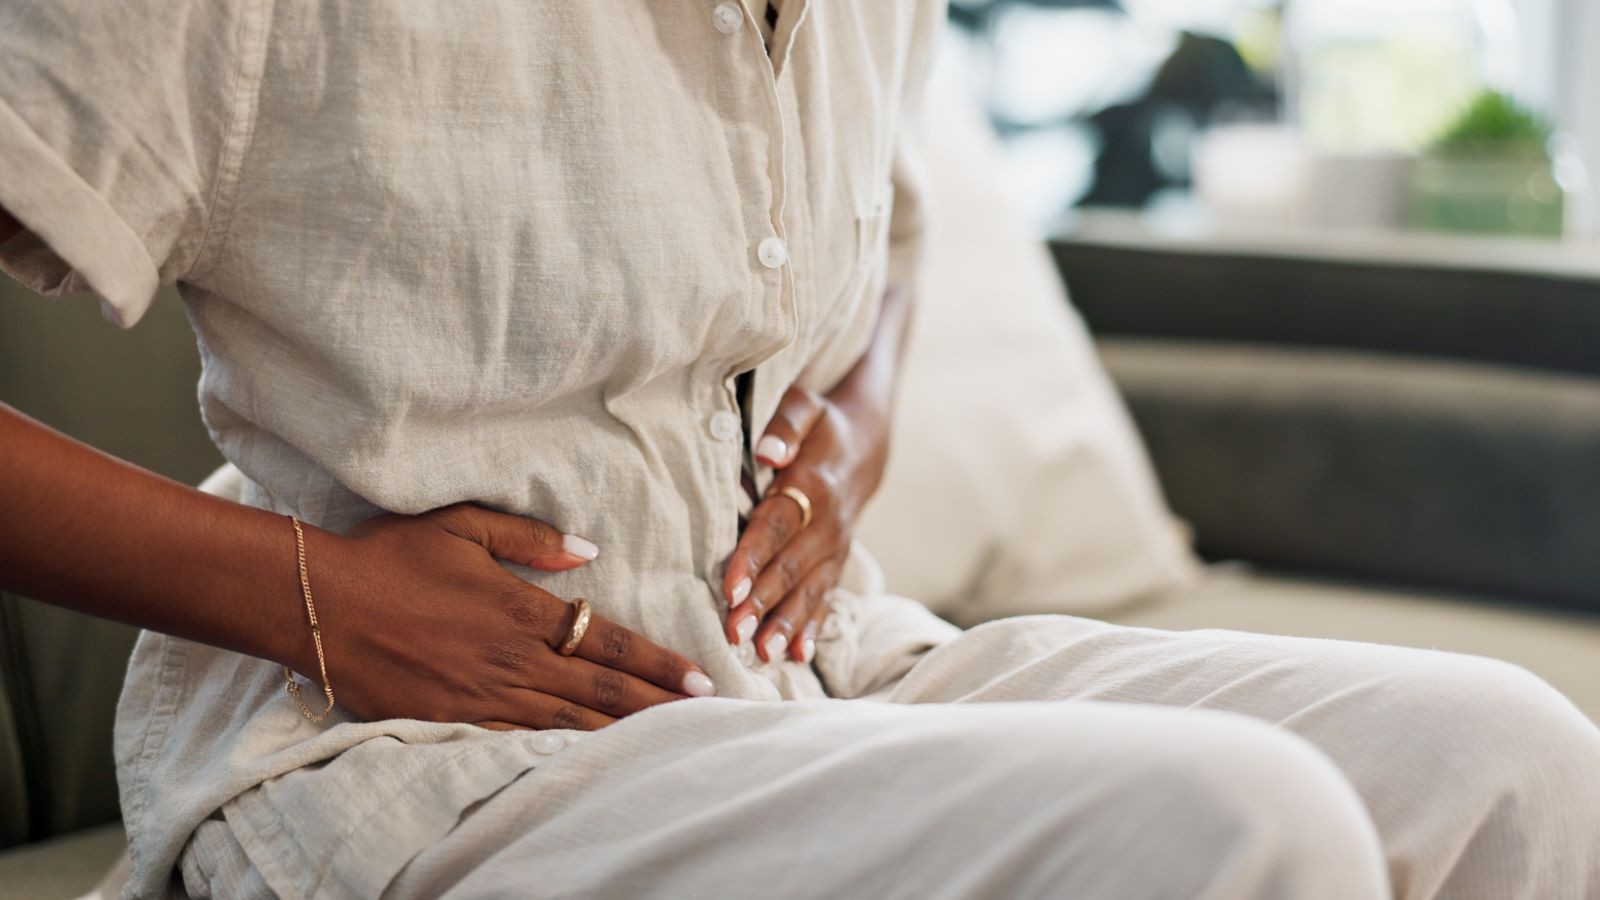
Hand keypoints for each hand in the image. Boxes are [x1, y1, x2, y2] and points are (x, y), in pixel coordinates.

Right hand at [300, 503, 714, 730]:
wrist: (316, 603)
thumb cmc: (388, 556)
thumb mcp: (461, 524)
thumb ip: (530, 537)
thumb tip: (588, 551)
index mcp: (520, 610)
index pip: (606, 642)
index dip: (656, 662)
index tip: (697, 677)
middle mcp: (510, 659)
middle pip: (600, 691)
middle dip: (656, 704)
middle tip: (704, 717)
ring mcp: (482, 696)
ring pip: (568, 721)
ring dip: (620, 734)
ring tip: (665, 742)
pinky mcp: (451, 720)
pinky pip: (518, 741)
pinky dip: (560, 751)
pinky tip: (589, 760)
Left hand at [721, 382, 891, 663]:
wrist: (866, 446)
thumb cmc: (820, 426)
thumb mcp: (805, 407)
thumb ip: (785, 425)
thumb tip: (766, 452)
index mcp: (813, 485)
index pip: (777, 525)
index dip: (753, 557)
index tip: (730, 587)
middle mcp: (828, 524)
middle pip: (790, 568)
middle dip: (762, 603)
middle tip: (733, 634)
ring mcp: (836, 548)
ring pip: (808, 590)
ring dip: (785, 624)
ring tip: (763, 654)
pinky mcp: (836, 564)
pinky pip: (825, 598)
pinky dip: (810, 627)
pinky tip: (796, 655)